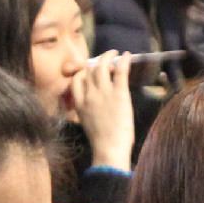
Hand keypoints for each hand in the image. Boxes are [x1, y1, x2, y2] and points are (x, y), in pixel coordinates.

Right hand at [67, 52, 134, 171]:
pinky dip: (123, 61)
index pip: (76, 80)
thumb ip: (87, 110)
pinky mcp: (119, 94)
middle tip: (106, 60)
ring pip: (102, 66)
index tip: (90, 71)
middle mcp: (89, 95)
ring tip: (115, 53)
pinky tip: (126, 55)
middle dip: (97, 62)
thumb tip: (93, 104)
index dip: (83, 72)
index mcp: (79, 104)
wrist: (109, 149)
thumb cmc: (101, 142)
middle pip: (89, 71)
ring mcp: (103, 93)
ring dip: (108, 57)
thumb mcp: (87, 123)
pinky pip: (120, 71)